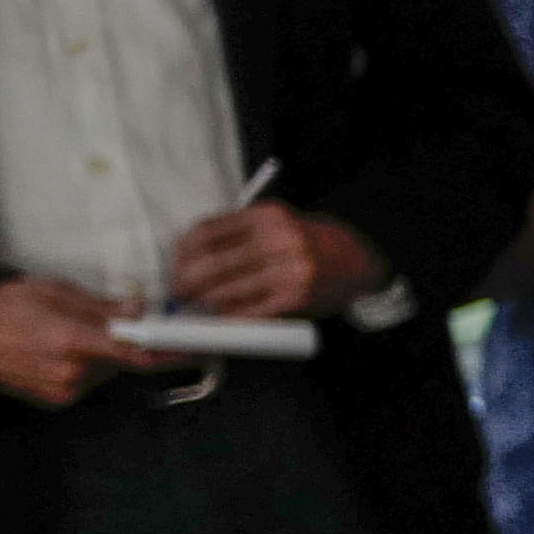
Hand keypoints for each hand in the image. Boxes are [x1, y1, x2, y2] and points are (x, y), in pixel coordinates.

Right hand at [0, 275, 168, 407]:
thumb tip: (139, 311)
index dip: (168, 352)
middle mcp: (70, 371)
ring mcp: (63, 389)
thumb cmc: (5, 307)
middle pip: (122, 361)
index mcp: (71, 339)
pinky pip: (88, 382)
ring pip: (106, 372)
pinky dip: (85, 367)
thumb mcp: (56, 292)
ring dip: (102, 355)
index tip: (193, 349)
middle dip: (123, 343)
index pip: (135, 353)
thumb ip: (103, 307)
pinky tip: (59, 352)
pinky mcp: (56, 400)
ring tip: (67, 335)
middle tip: (104, 323)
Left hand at [165, 201, 379, 320]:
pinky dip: (229, 317)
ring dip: (204, 302)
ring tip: (200, 305)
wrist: (356, 262)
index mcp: (268, 215)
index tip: (177, 264)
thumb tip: (188, 257)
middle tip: (180, 292)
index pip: (207, 232)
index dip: (182, 252)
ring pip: (225, 291)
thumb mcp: (276, 224)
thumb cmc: (307, 244)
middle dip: (186, 282)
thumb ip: (238, 234)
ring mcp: (289, 270)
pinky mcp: (296, 297)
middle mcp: (279, 239)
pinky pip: (248, 312)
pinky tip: (223, 317)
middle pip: (211, 263)